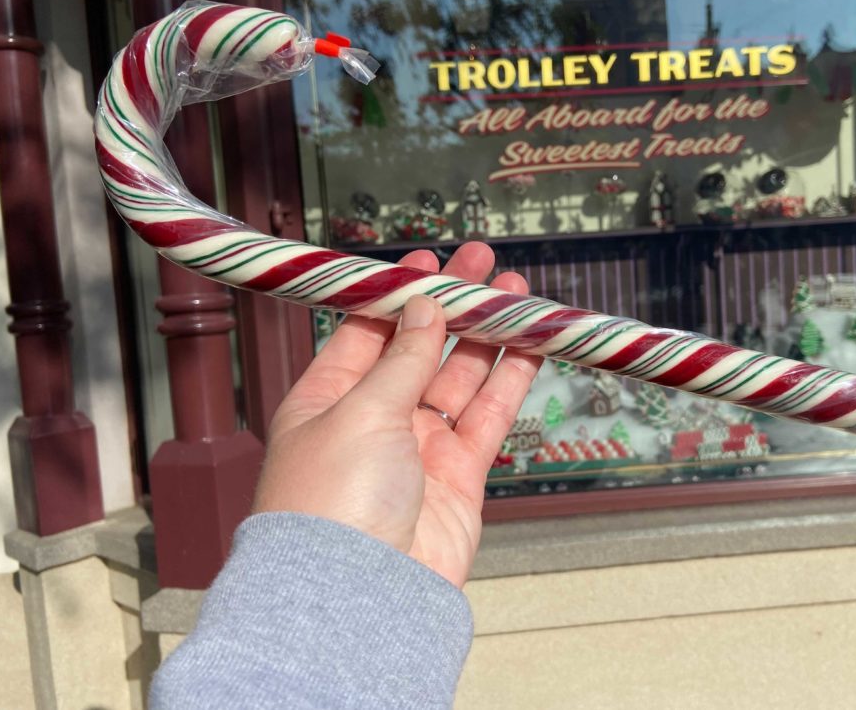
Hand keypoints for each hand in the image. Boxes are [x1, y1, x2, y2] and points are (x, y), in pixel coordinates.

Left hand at [253, 242, 541, 586]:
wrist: (360, 596)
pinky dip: (510, 379)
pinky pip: (488, 417)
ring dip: (487, 334)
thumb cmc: (331, 504)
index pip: (366, 331)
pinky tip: (528, 343)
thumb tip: (425, 306)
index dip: (400, 293)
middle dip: (452, 305)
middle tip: (482, 263)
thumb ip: (402, 357)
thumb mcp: (362, 410)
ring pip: (460, 379)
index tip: (430, 259)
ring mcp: (417, 449)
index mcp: (327, 399)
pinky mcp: (458, 477)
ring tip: (514, 292)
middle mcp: (372, 421)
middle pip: (419, 349)